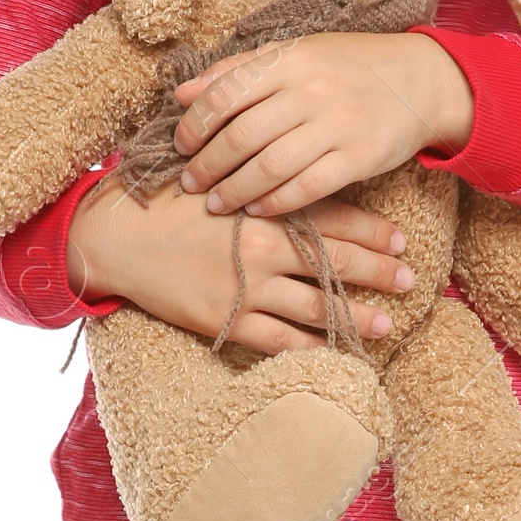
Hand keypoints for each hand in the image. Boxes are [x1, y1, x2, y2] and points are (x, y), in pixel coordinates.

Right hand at [65, 175, 415, 356]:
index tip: (400, 237)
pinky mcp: (226, 319)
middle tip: (410, 278)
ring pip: (318, 306)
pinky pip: (281, 340)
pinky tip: (335, 354)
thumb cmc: (160, 200)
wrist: (110, 237)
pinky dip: (312, 348)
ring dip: (357, 316)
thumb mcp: (212, 173)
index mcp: (263, 204)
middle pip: (337, 260)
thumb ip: (256, 175)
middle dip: (379, 270)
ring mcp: (247, 286)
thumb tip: (293, 166)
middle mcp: (264, 245)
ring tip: (387, 324)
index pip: (332, 215)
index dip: (372, 228)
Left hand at [169, 30, 473, 215]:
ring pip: (269, 166)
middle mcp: (310, 90)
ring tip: (216, 204)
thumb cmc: (350, 67)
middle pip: (241, 136)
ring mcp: (336, 125)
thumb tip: (182, 92)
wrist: (421, 80)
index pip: (225, 93)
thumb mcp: (296, 53)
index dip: (195, 124)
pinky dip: (276, 202)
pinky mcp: (359, 157)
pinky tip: (258, 210)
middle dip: (208, 165)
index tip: (181, 145)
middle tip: (190, 183)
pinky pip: (307, 187)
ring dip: (235, 190)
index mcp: (289, 60)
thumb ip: (238, 71)